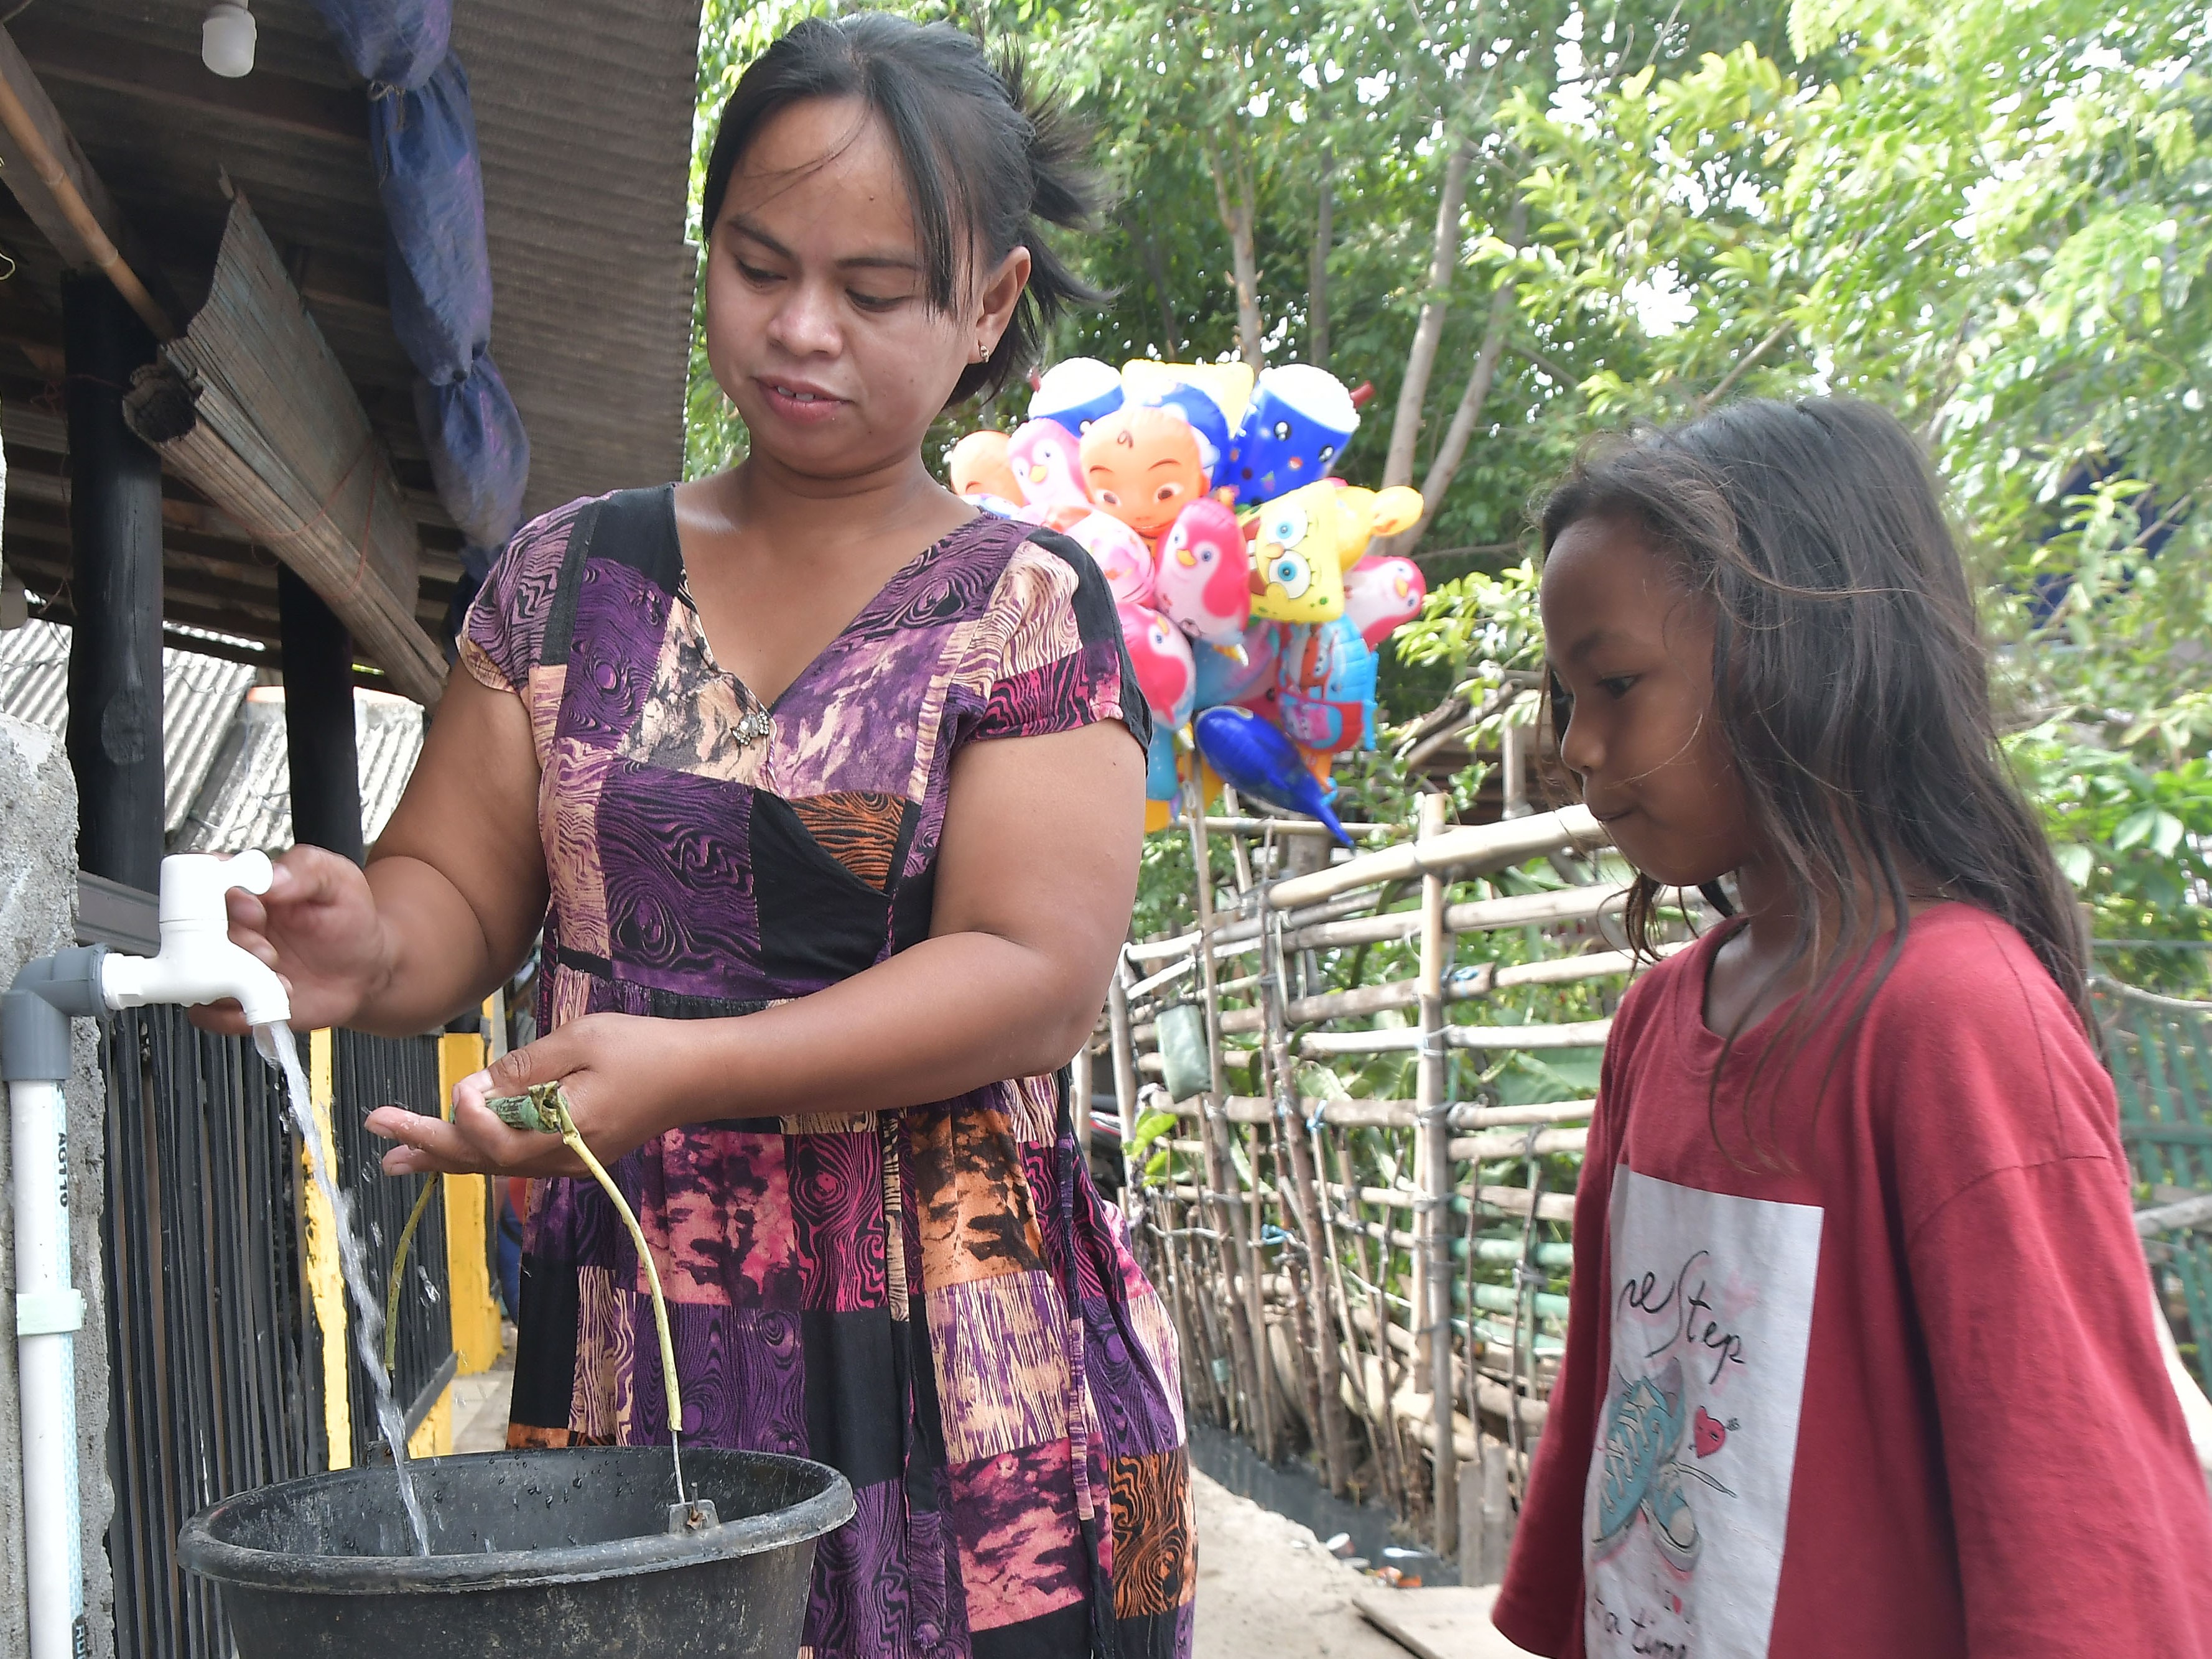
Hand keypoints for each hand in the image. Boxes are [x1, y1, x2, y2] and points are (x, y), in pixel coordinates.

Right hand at [193, 846, 393, 1035]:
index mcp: (247, 888)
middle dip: (233, 943)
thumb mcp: (339, 881)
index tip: (254, 907)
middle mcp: (230, 925)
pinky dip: (230, 1013)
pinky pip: (207, 1013)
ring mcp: (229, 964)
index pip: (206, 880)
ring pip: (196, 974)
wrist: (366, 970)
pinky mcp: (235, 999)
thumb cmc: (350, 920)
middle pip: (195, 930)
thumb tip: (270, 877)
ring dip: (232, 981)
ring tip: (279, 981)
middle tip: (269, 952)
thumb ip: (306, 869)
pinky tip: (267, 1003)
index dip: (219, 894)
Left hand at [366, 1013, 693, 1177]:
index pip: (495, 1140)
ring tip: (397, 1155)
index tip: (462, 1082)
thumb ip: (526, 1067)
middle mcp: (562, 1159)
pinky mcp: (574, 1153)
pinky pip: (514, 1158)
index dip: (467, 1115)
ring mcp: (569, 1161)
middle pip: (483, 1160)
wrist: (700, 1075)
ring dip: (445, 1154)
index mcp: (566, 1133)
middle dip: (428, 1143)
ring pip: (495, 1164)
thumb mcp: (583, 1041)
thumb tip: (475, 1087)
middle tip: (377, 1128)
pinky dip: (477, 1152)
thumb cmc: (646, 1049)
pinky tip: (453, 1149)